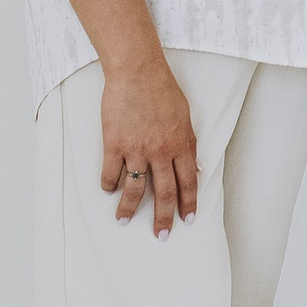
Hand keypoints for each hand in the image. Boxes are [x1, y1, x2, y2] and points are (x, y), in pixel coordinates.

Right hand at [100, 56, 199, 234]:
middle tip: (160, 235)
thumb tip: (197, 168)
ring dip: (129, 208)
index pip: (188, 182)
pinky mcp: (114, 144)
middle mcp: (160, 151)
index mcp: (181, 144)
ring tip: (123, 220)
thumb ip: (190, 143)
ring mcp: (136, 149)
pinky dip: (109, 185)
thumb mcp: (186, 116)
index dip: (188, 203)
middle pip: (163, 193)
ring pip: (134, 189)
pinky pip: (111, 173)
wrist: (137, 72)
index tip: (187, 220)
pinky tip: (108, 190)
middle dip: (163, 218)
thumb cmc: (162, 90)